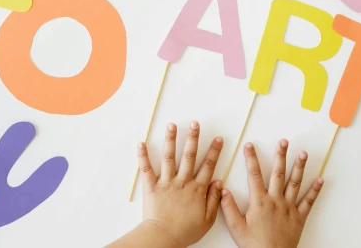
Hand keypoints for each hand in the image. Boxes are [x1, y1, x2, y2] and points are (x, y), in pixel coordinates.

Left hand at [136, 122, 224, 247]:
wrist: (163, 237)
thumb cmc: (185, 231)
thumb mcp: (207, 219)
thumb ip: (214, 200)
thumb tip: (219, 182)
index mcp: (196, 189)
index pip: (208, 166)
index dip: (214, 152)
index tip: (218, 139)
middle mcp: (182, 182)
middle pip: (189, 156)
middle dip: (193, 138)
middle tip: (195, 124)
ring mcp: (166, 182)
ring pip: (169, 157)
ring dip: (170, 140)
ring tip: (172, 125)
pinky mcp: (151, 186)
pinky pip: (146, 168)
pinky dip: (143, 155)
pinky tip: (141, 143)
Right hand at [220, 140, 323, 247]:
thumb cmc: (254, 245)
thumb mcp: (236, 226)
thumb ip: (228, 207)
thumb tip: (222, 189)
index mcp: (259, 201)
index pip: (254, 174)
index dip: (251, 158)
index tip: (249, 145)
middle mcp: (275, 201)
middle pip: (278, 173)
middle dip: (280, 156)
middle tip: (283, 142)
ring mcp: (289, 208)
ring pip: (295, 183)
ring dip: (299, 167)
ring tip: (303, 153)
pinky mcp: (299, 217)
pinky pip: (308, 202)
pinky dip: (314, 191)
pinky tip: (319, 180)